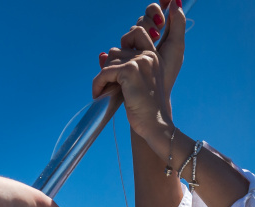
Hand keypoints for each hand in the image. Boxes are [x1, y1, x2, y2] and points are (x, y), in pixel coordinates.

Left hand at [92, 1, 186, 152]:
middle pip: (117, 50)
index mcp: (154, 57)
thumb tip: (100, 55)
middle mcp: (149, 56)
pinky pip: (105, 72)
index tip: (117, 67)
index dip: (124, 44)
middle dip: (110, 68)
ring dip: (103, 77)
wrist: (156, 125)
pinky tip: (99, 95)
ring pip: (110, 59)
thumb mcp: (137, 84)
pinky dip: (98, 84)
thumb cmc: (146, 110)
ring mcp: (140, 62)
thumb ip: (124, 67)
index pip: (136, 33)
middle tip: (108, 86)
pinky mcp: (130, 71)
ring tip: (105, 92)